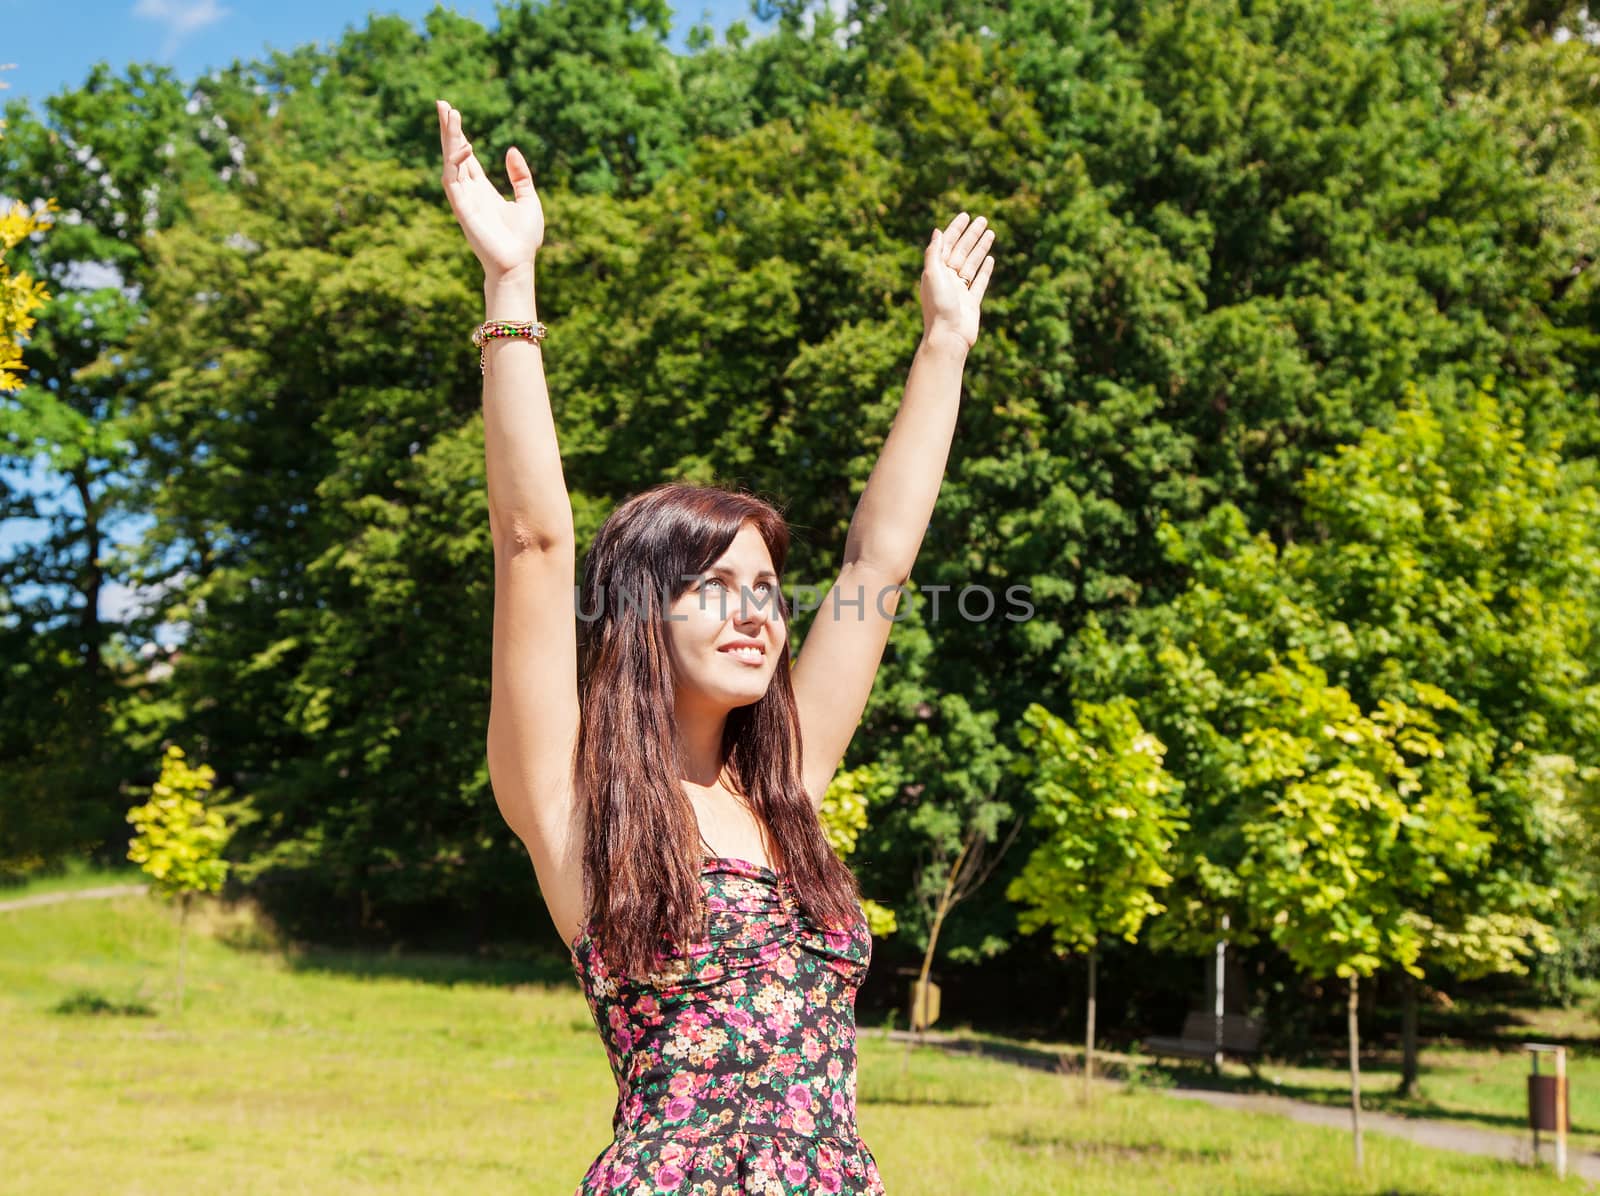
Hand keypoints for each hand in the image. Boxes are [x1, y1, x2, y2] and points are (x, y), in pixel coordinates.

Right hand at [436, 99, 543, 279]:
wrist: (517, 265)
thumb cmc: (523, 240)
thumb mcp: (529, 200)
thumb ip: (520, 176)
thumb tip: (510, 150)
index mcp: (483, 190)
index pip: (467, 157)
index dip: (459, 135)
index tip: (453, 112)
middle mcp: (470, 191)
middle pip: (454, 154)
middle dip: (448, 129)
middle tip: (442, 103)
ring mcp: (464, 199)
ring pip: (450, 162)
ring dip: (448, 138)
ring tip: (449, 113)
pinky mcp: (462, 209)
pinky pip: (452, 180)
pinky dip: (455, 162)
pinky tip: (464, 145)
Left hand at [920, 212, 995, 347]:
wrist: (948, 336)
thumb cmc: (938, 306)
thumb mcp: (932, 274)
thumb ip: (934, 253)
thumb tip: (937, 232)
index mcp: (936, 271)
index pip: (947, 244)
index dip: (956, 229)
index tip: (966, 216)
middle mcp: (947, 279)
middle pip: (961, 251)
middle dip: (971, 235)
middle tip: (983, 219)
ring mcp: (960, 290)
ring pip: (972, 263)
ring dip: (981, 248)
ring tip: (991, 232)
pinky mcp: (972, 302)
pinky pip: (979, 282)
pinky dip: (985, 270)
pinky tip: (990, 259)